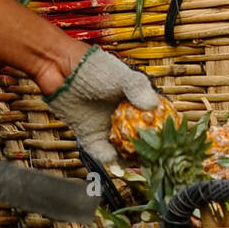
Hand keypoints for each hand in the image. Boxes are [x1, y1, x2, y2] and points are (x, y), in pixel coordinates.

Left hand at [47, 46, 158, 169]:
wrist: (60, 69)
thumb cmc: (92, 68)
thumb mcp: (120, 75)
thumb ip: (137, 88)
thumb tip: (152, 106)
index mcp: (134, 101)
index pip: (153, 119)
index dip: (161, 129)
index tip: (168, 138)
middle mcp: (123, 116)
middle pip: (140, 138)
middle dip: (146, 148)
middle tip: (152, 155)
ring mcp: (107, 127)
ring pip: (122, 149)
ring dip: (129, 156)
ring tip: (134, 159)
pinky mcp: (89, 136)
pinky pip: (101, 152)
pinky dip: (108, 157)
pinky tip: (113, 156)